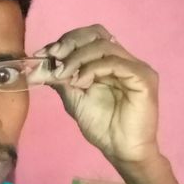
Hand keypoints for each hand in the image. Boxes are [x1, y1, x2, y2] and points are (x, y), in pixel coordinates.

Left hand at [33, 25, 159, 164]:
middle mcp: (123, 59)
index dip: (66, 41)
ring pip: (103, 45)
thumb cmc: (102, 127)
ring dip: (77, 57)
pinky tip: (81, 82)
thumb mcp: (73, 98)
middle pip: (97, 33)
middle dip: (70, 42)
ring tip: (64, 75)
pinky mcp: (143, 77)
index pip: (88, 37)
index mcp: (108, 62)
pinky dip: (93, 68)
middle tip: (53, 57)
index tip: (43, 54)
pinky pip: (115, 62)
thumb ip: (61, 79)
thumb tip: (39, 64)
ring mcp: (135, 67)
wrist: (121, 151)